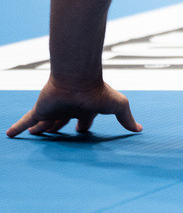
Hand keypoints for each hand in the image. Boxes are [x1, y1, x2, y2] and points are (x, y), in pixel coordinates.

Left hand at [6, 77, 141, 137]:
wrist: (77, 77)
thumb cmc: (97, 90)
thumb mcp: (117, 105)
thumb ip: (126, 118)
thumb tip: (140, 130)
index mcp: (86, 108)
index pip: (84, 121)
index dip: (83, 127)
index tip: (82, 132)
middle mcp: (69, 109)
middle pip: (63, 122)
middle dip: (60, 128)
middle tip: (55, 135)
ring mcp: (54, 109)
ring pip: (46, 123)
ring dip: (41, 129)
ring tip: (36, 134)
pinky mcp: (41, 110)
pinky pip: (27, 120)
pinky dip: (18, 128)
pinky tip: (9, 135)